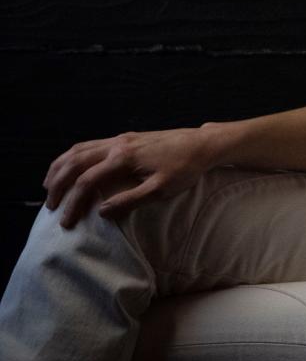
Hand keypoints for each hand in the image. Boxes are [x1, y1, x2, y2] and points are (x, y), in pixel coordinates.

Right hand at [43, 126, 217, 228]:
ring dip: (61, 167)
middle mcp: (117, 144)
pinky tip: (71, 167)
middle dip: (59, 184)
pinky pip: (90, 144)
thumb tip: (101, 212)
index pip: (88, 181)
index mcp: (124, 158)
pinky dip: (73, 156)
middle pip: (75, 162)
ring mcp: (120, 139)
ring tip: (50, 186)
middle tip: (51, 206)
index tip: (66, 222)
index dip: (73, 203)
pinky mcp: (125, 138)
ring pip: (79, 149)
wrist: (201, 144)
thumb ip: (130, 200)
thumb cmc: (185, 168)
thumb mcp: (161, 190)